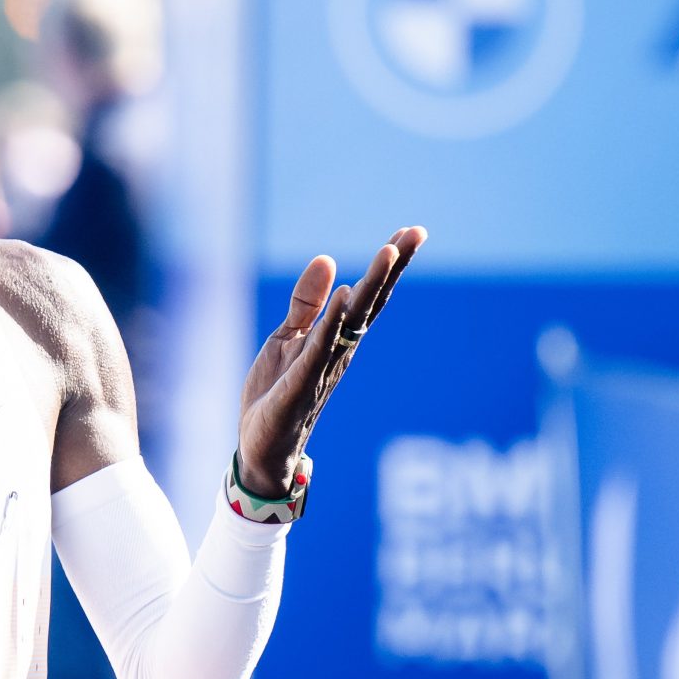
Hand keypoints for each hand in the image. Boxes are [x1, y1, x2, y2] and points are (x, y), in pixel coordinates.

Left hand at [236, 227, 424, 498]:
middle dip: (392, 267)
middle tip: (416, 232)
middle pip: (370, 302)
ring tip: (388, 250)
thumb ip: (305, 303)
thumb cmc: (277, 394)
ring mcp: (323, 366)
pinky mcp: (301, 383)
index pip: (367, 296)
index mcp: (336, 338)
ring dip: (371, 285)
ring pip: (352, 320)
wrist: (261, 447)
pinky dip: (332, 321)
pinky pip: (320, 348)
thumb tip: (326, 259)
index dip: (388, 265)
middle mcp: (338, 350)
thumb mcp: (288, 338)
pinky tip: (344, 295)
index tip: (411, 232)